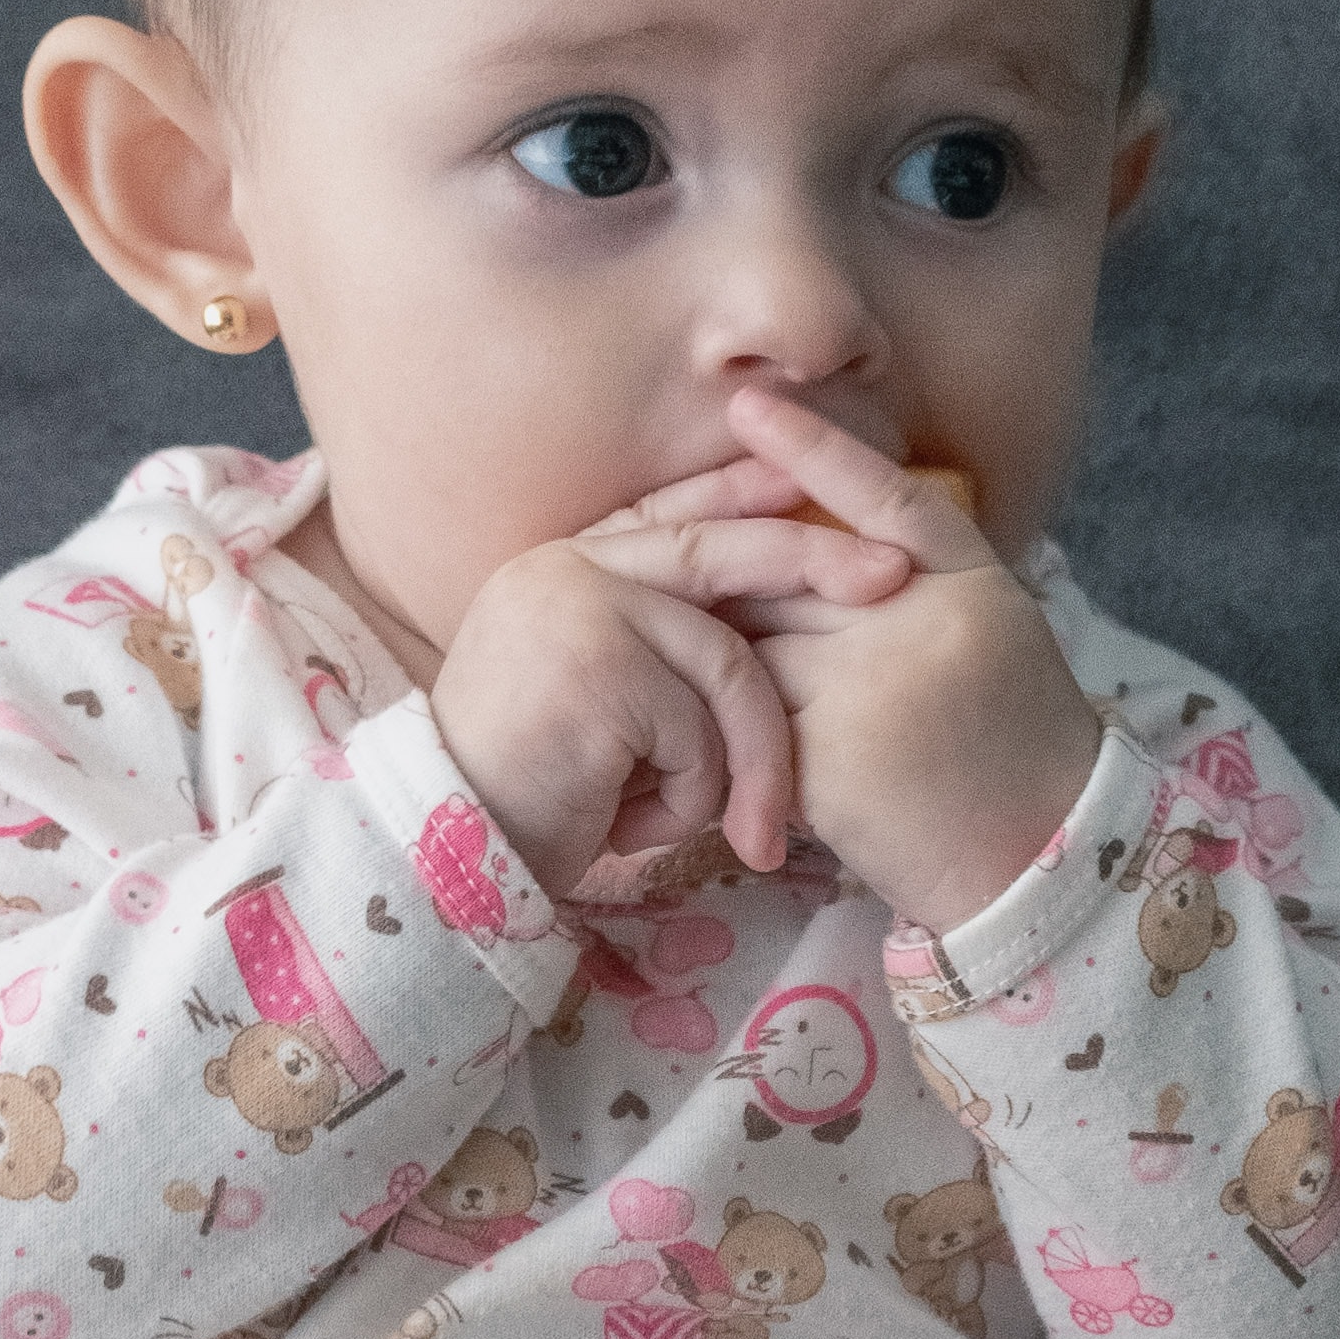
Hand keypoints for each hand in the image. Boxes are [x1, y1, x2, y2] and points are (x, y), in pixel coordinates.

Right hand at [428, 493, 912, 892]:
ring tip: (732, 829)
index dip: (744, 494)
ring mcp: (578, 609)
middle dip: (815, 560)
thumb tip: (755, 626)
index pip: (670, 513)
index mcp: (559, 569)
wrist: (447, 856)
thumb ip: (652, 649)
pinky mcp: (598, 666)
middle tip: (891, 576)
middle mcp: (563, 572)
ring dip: (743, 762)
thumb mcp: (595, 706)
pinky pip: (701, 730)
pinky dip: (689, 796)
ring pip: (726, 664)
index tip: (812, 482)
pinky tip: (631, 827)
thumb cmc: (529, 799)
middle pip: (718, 553)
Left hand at [714, 387, 1103, 930]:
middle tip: (654, 552)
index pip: (883, 495)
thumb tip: (808, 533)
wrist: (1037, 861)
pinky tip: (695, 736)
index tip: (749, 402)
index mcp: (971, 582)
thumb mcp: (987, 634)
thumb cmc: (1008, 747)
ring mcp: (873, 689)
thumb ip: (912, 583)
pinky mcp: (827, 759)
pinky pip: (745, 717)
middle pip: (790, 570)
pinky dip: (721, 723)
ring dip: (711, 655)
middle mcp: (924, 622)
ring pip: (753, 644)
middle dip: (725, 573)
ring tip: (667, 658)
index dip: (814, 448)